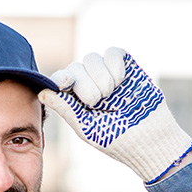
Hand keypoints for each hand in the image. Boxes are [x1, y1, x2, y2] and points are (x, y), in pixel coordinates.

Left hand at [39, 47, 191, 181]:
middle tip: (98, 101)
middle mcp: (88, 83)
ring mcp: (106, 73)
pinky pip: (112, 52)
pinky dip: (114, 66)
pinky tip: (121, 81)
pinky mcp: (124, 65)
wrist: (149, 137)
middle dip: (85, 85)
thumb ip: (66, 109)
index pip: (60, 80)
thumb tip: (41, 91)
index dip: (60, 78)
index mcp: (75, 100)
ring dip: (101, 77)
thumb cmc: (116, 138)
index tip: (66, 83)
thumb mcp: (86, 127)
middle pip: (75, 68)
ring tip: (111, 94)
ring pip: (91, 58)